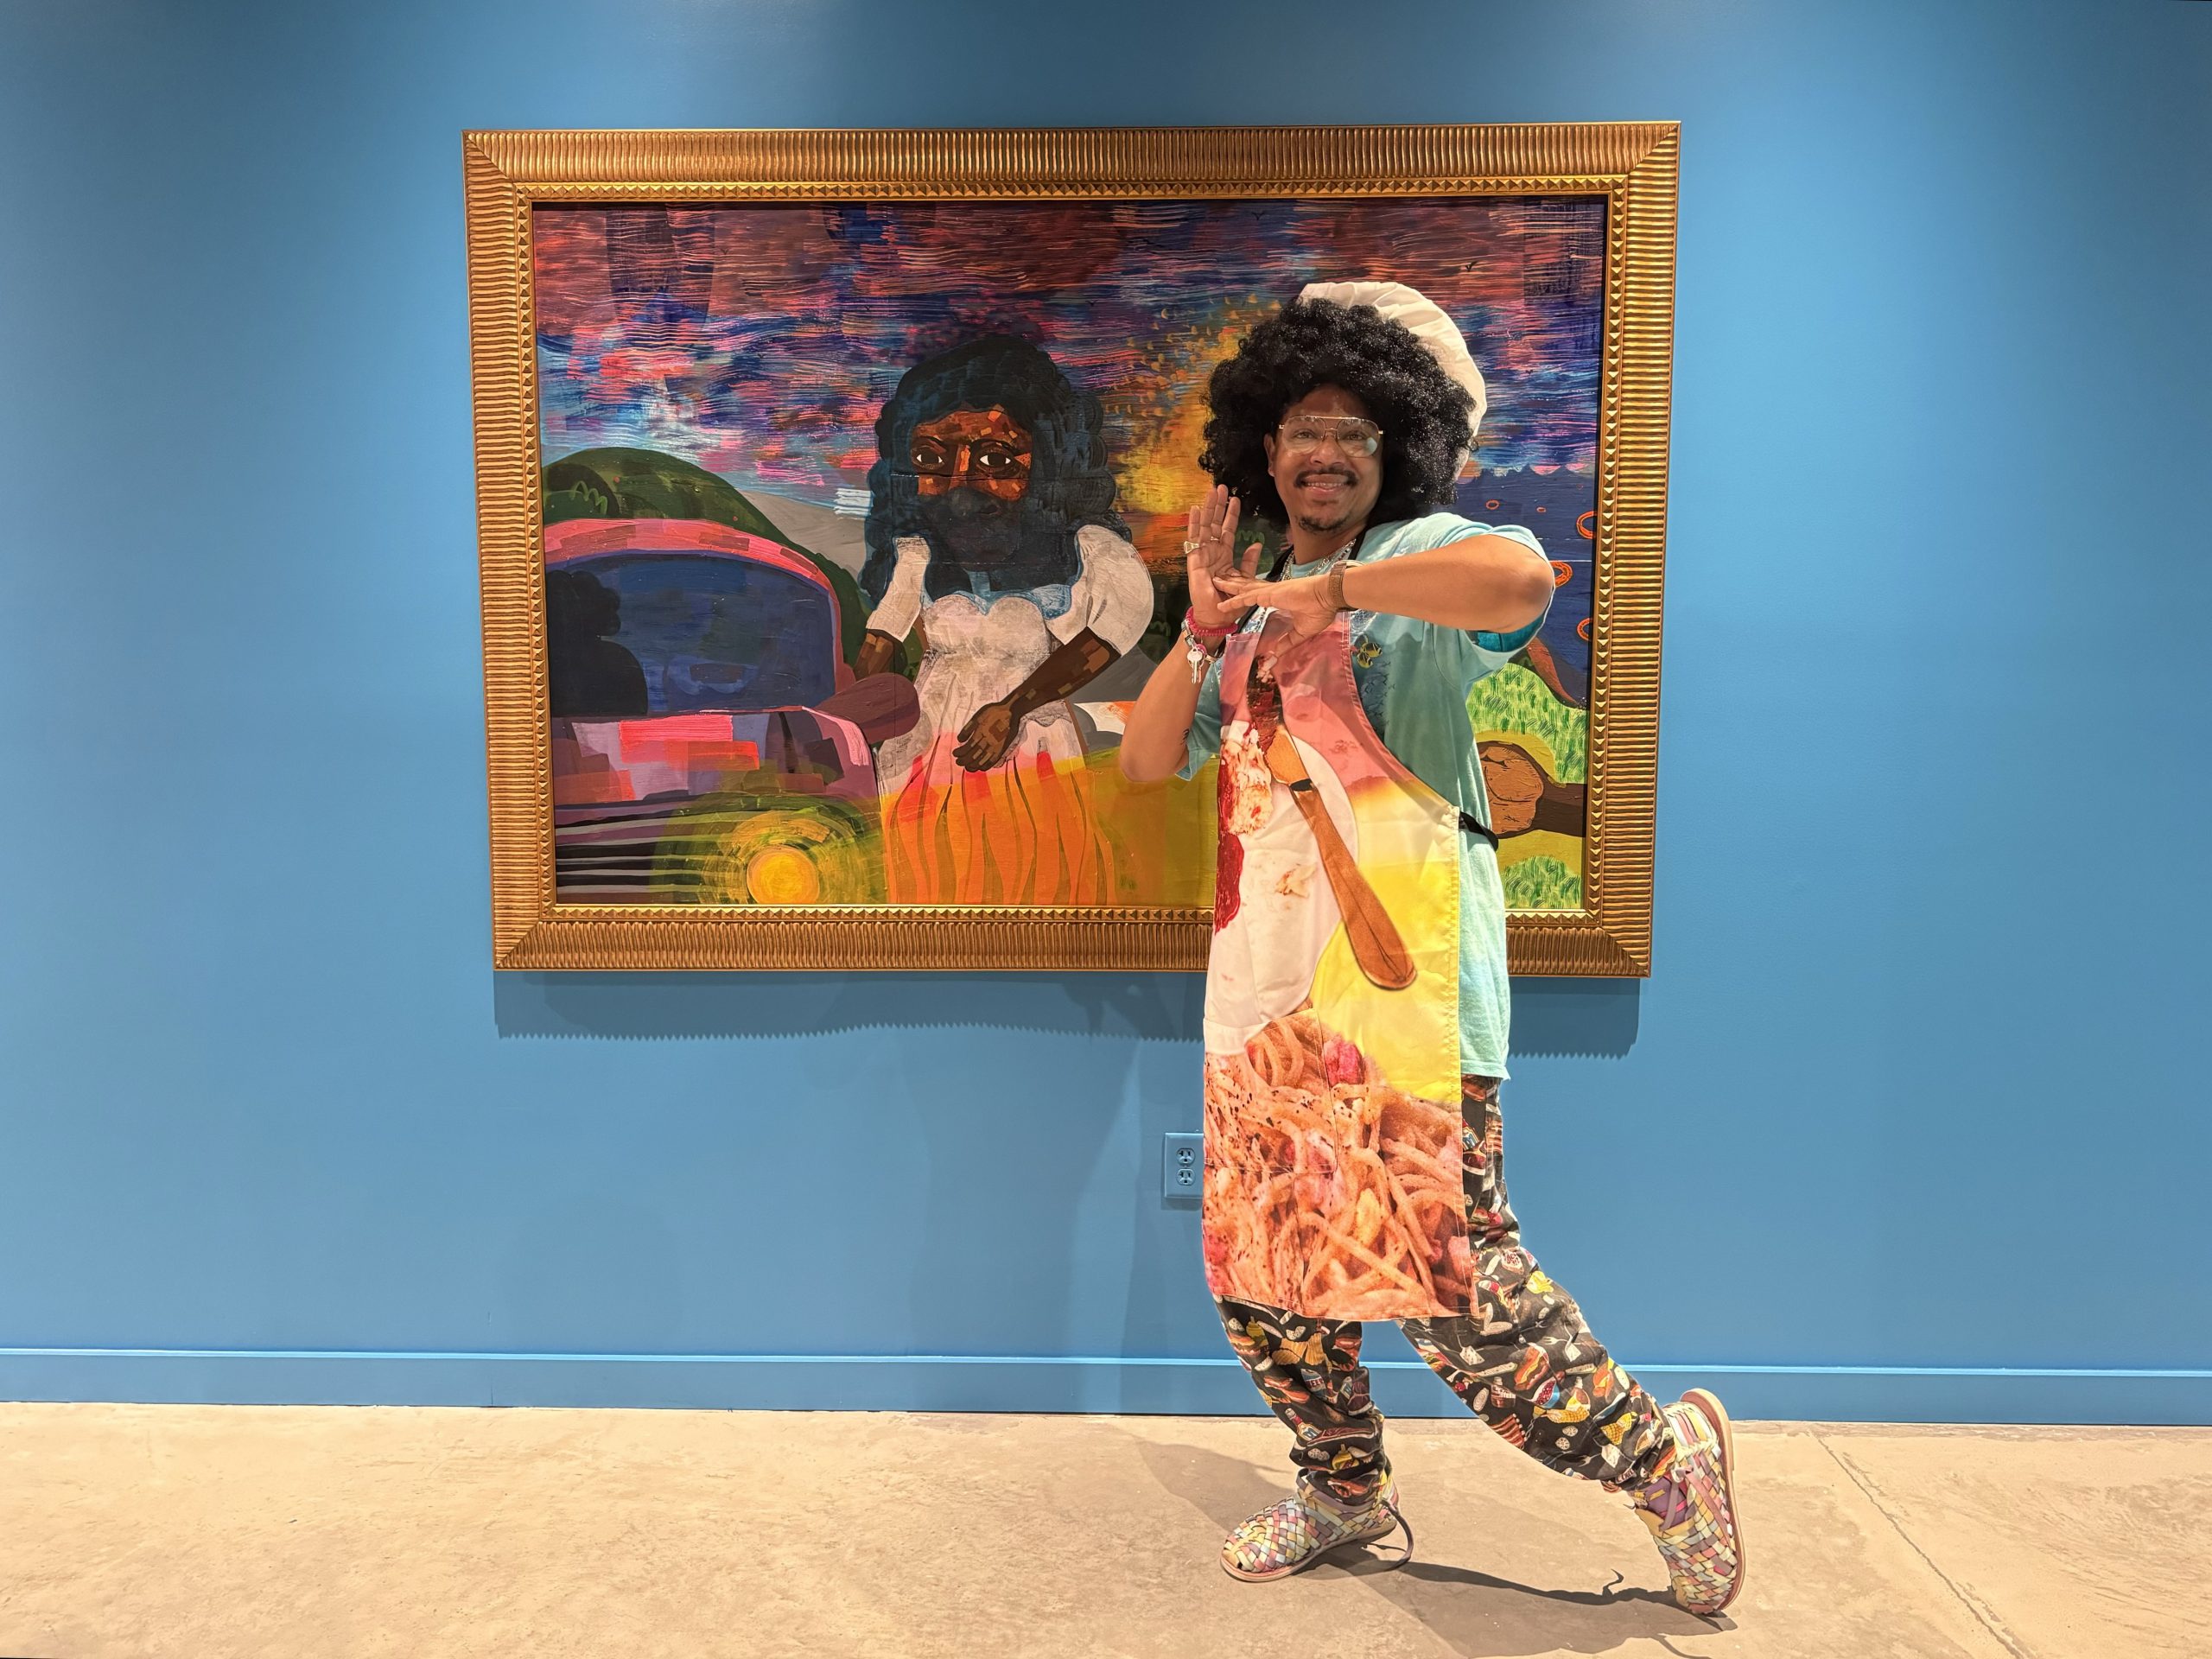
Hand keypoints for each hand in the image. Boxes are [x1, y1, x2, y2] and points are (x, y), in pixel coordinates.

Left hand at [953, 699, 1017, 769]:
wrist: (1011, 712)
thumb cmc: (993, 712)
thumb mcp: (977, 717)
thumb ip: (968, 729)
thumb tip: (959, 740)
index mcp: (980, 733)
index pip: (967, 747)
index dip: (959, 752)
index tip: (954, 753)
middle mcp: (988, 742)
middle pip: (973, 756)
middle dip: (964, 761)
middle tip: (958, 762)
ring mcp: (995, 747)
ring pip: (982, 761)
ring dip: (973, 766)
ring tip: (967, 767)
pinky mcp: (1002, 749)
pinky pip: (993, 761)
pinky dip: (986, 766)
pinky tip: (980, 768)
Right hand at [1183, 484, 1254, 629]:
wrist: (1216, 616)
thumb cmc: (1229, 601)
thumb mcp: (1245, 579)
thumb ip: (1249, 561)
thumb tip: (1257, 544)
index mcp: (1224, 555)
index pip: (1228, 530)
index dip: (1231, 515)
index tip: (1236, 499)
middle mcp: (1212, 551)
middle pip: (1215, 523)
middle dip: (1219, 505)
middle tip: (1222, 487)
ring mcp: (1202, 553)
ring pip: (1205, 526)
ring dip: (1208, 509)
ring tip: (1212, 492)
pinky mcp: (1194, 559)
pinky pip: (1193, 538)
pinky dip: (1194, 523)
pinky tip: (1195, 509)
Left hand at [1219, 571, 1338, 638]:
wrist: (1327, 597)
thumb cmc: (1319, 610)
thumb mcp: (1301, 631)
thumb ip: (1286, 643)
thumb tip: (1274, 657)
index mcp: (1279, 597)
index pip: (1258, 594)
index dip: (1247, 594)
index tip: (1237, 595)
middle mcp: (1271, 591)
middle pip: (1247, 588)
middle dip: (1233, 586)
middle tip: (1219, 582)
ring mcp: (1269, 591)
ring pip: (1243, 589)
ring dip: (1228, 588)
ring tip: (1215, 583)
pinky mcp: (1269, 594)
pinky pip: (1246, 598)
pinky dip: (1234, 601)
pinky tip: (1222, 604)